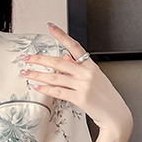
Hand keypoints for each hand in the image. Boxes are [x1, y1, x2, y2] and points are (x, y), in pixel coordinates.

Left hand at [19, 22, 132, 138]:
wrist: (116, 114)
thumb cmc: (106, 97)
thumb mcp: (94, 77)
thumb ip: (79, 67)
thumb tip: (65, 57)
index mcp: (90, 65)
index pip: (73, 45)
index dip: (61, 35)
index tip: (50, 27)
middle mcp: (86, 73)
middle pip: (58, 62)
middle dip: (39, 59)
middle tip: (26, 58)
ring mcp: (83, 85)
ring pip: (54, 77)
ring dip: (37, 75)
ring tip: (26, 73)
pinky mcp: (80, 98)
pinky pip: (58, 91)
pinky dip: (46, 89)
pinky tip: (37, 87)